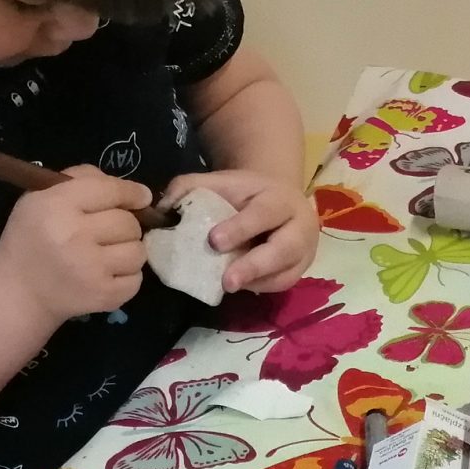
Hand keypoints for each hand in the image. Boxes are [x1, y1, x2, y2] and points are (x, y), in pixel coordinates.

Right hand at [0, 167, 150, 318]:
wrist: (20, 290)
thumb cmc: (32, 237)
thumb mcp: (41, 197)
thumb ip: (81, 179)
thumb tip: (131, 190)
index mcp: (56, 205)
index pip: (109, 190)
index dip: (131, 192)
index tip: (141, 196)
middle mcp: (75, 235)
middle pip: (128, 222)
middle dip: (125, 224)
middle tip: (110, 231)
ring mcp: (91, 269)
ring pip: (137, 251)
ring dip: (129, 250)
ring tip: (109, 252)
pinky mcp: (104, 296)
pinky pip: (136, 279)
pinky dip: (127, 275)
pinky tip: (107, 272)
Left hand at [165, 168, 317, 292]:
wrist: (280, 199)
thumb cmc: (247, 193)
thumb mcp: (222, 181)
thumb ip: (191, 187)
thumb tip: (164, 209)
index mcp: (281, 198)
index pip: (264, 213)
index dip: (240, 228)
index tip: (213, 241)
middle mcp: (300, 225)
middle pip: (284, 249)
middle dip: (254, 266)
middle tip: (227, 282)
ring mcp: (305, 251)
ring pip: (287, 273)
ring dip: (257, 282)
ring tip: (229, 286)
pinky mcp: (301, 270)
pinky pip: (283, 284)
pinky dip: (261, 287)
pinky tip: (242, 285)